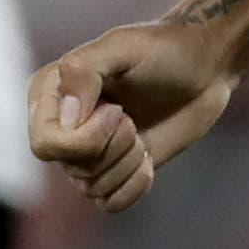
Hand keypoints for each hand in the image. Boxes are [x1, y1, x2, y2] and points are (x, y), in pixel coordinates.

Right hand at [27, 21, 237, 213]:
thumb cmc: (162, 48)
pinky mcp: (113, 171)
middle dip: (114, 146)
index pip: (45, 145)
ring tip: (141, 130)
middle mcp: (61, 126)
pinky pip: (110, 203)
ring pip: (92, 188)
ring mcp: (86, 152)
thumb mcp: (122, 46)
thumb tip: (67, 120)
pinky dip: (135, 184)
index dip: (84, 138)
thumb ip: (84, 72)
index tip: (116, 109)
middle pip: (73, 168)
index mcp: (48, 93)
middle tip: (130, 115)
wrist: (203, 66)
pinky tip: (148, 156)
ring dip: (128, 161)